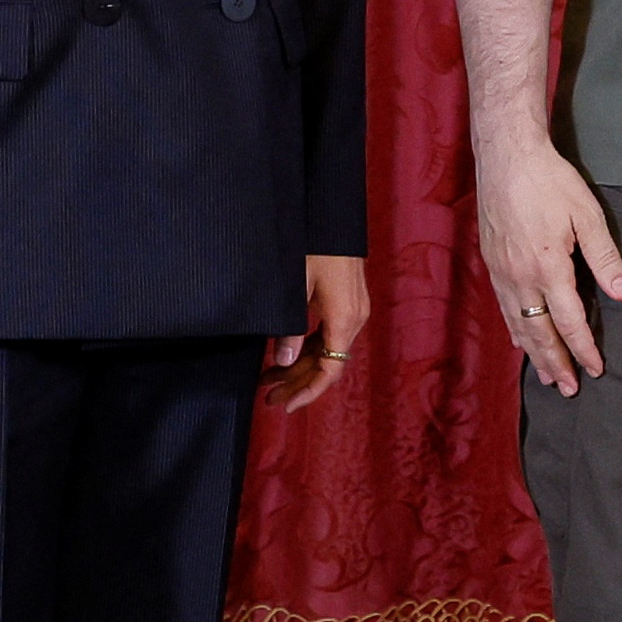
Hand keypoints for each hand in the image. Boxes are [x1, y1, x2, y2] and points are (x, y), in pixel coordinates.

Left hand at [261, 254, 367, 414]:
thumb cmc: (315, 246)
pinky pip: (329, 336)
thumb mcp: (297, 287)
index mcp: (344, 320)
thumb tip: (283, 361)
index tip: (286, 405)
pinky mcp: (348, 302)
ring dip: (300, 366)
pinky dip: (308, 349)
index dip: (309, 392)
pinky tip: (287, 355)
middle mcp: (354, 320)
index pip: (330, 371)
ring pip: (327, 351)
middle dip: (297, 382)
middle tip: (267, 396)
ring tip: (269, 377)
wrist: (333, 216)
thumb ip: (291, 328)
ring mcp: (354, 311)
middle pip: (327, 364)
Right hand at [473, 132, 621, 396]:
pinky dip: (513, 329)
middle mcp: (521, 277)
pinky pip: (503, 307)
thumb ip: (606, 259)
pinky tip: (518, 340)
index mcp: (549, 268)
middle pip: (539, 333)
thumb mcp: (587, 216)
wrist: (506, 157)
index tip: (596, 369)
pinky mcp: (492, 262)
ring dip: (533, 353)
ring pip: (517, 324)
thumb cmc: (550, 182)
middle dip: (556, 363)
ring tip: (546, 376)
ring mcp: (502, 272)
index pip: (569, 322)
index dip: (584, 349)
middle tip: (568, 389)